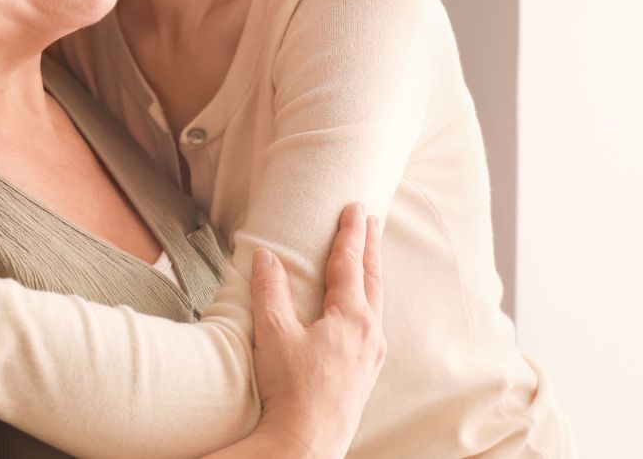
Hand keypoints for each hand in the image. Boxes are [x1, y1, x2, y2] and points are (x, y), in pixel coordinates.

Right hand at [244, 203, 386, 458]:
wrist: (306, 441)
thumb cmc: (291, 389)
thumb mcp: (274, 333)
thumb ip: (270, 290)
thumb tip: (266, 256)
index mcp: (351, 317)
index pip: (350, 263)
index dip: (350, 233)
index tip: (354, 206)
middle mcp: (369, 333)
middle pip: (372, 278)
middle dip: (369, 246)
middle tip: (369, 219)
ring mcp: (371, 355)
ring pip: (376, 302)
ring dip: (371, 273)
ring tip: (368, 255)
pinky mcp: (365, 373)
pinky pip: (373, 323)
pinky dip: (368, 301)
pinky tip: (361, 308)